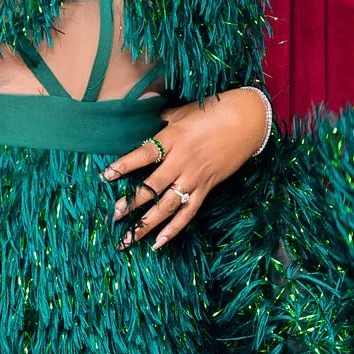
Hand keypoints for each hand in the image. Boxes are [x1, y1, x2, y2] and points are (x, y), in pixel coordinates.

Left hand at [101, 88, 268, 250]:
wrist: (248, 121)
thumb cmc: (214, 111)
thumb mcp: (183, 112)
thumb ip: (161, 120)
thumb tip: (142, 119)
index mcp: (172, 139)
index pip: (144, 155)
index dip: (124, 165)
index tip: (105, 176)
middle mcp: (181, 161)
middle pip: (153, 187)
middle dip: (131, 203)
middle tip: (113, 216)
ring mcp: (195, 177)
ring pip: (168, 206)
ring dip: (147, 224)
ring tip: (129, 238)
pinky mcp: (207, 187)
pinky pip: (189, 212)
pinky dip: (174, 229)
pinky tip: (158, 243)